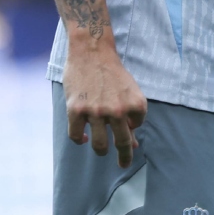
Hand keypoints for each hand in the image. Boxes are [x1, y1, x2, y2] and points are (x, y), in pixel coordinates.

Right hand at [62, 43, 145, 168]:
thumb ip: (131, 115)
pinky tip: (84, 138)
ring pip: (100, 146)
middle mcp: (118, 110)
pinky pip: (77, 136)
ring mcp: (97, 112)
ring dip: (101, 151)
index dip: (131, 127)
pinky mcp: (77, 110)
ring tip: (100, 149)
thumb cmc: (111, 70)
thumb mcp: (128, 90)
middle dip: (124, 157)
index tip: (127, 126)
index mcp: (135, 103)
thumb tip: (133, 143)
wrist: (91, 50)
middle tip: (124, 164)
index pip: (137, 126)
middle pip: (123, 143)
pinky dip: (80, 140)